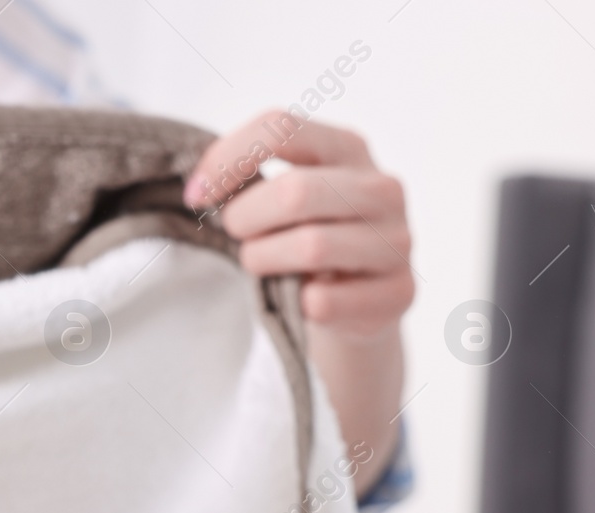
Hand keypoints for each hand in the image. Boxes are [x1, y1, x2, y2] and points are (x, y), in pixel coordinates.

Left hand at [184, 111, 410, 495]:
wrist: (355, 301)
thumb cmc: (303, 237)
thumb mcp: (278, 197)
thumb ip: (245, 178)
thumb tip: (199, 189)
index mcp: (346, 148)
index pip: (281, 127)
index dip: (227, 159)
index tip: (196, 195)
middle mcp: (381, 188)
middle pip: (293, 191)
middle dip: (246, 218)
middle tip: (237, 235)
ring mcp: (397, 240)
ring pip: (311, 246)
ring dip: (265, 260)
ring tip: (263, 264)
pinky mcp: (398, 292)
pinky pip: (325, 300)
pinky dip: (298, 303)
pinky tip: (300, 298)